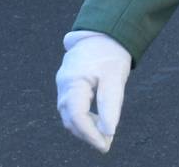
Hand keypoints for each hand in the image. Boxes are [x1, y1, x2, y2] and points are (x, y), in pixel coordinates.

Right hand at [55, 30, 131, 152]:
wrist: (104, 33)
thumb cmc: (110, 53)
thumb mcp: (115, 78)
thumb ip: (110, 105)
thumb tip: (108, 132)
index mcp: (72, 80)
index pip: (76, 115)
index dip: (89, 134)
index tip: (104, 145)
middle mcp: (63, 84)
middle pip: (70, 118)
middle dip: (87, 134)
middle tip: (106, 144)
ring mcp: (63, 84)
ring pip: (69, 115)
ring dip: (84, 128)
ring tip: (104, 135)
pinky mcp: (68, 85)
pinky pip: (71, 107)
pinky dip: (83, 119)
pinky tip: (98, 121)